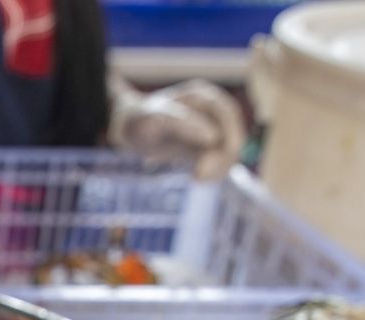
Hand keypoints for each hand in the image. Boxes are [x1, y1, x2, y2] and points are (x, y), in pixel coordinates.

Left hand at [110, 79, 244, 179]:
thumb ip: (184, 124)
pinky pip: (220, 159)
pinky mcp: (207, 145)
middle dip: (223, 157)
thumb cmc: (141, 120)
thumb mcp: (156, 120)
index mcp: (203, 97)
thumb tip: (213, 137)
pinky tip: (198, 178)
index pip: (229, 116)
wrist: (130, 129)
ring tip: (198, 178)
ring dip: (220, 167)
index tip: (210, 163)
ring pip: (229, 149)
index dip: (228, 139)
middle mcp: (212, 110)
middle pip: (234, 134)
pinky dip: (215, 171)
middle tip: (201, 176)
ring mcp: (212, 127)